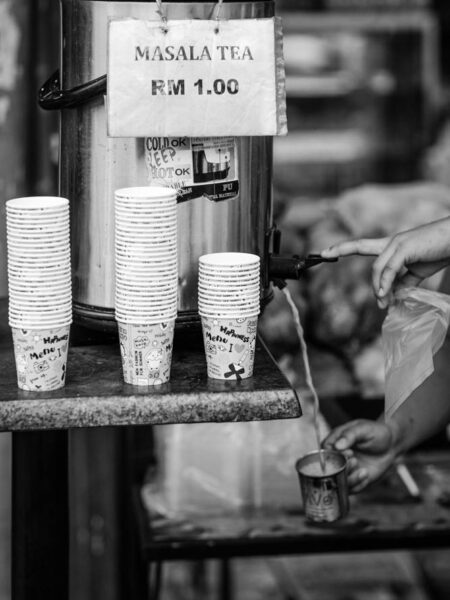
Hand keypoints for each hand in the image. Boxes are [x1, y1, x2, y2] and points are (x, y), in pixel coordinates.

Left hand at [321, 217, 449, 307]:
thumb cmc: (439, 251)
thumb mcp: (418, 271)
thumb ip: (403, 282)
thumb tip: (392, 297)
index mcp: (392, 246)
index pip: (363, 245)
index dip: (343, 247)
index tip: (325, 250)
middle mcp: (391, 242)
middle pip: (361, 246)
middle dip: (340, 249)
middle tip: (326, 257)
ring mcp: (397, 243)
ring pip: (377, 267)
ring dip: (377, 288)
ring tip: (382, 303)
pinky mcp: (406, 248)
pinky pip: (389, 269)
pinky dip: (385, 283)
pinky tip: (385, 295)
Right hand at [322, 419, 397, 492]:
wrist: (391, 445)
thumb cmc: (376, 432)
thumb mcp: (363, 429)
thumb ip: (350, 435)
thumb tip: (337, 446)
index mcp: (335, 441)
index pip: (325, 452)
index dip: (334, 455)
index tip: (349, 452)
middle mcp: (337, 457)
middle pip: (330, 469)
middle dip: (342, 468)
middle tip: (355, 461)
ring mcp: (345, 469)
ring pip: (339, 482)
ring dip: (350, 479)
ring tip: (363, 470)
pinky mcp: (354, 479)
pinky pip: (351, 489)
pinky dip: (358, 485)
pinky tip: (366, 474)